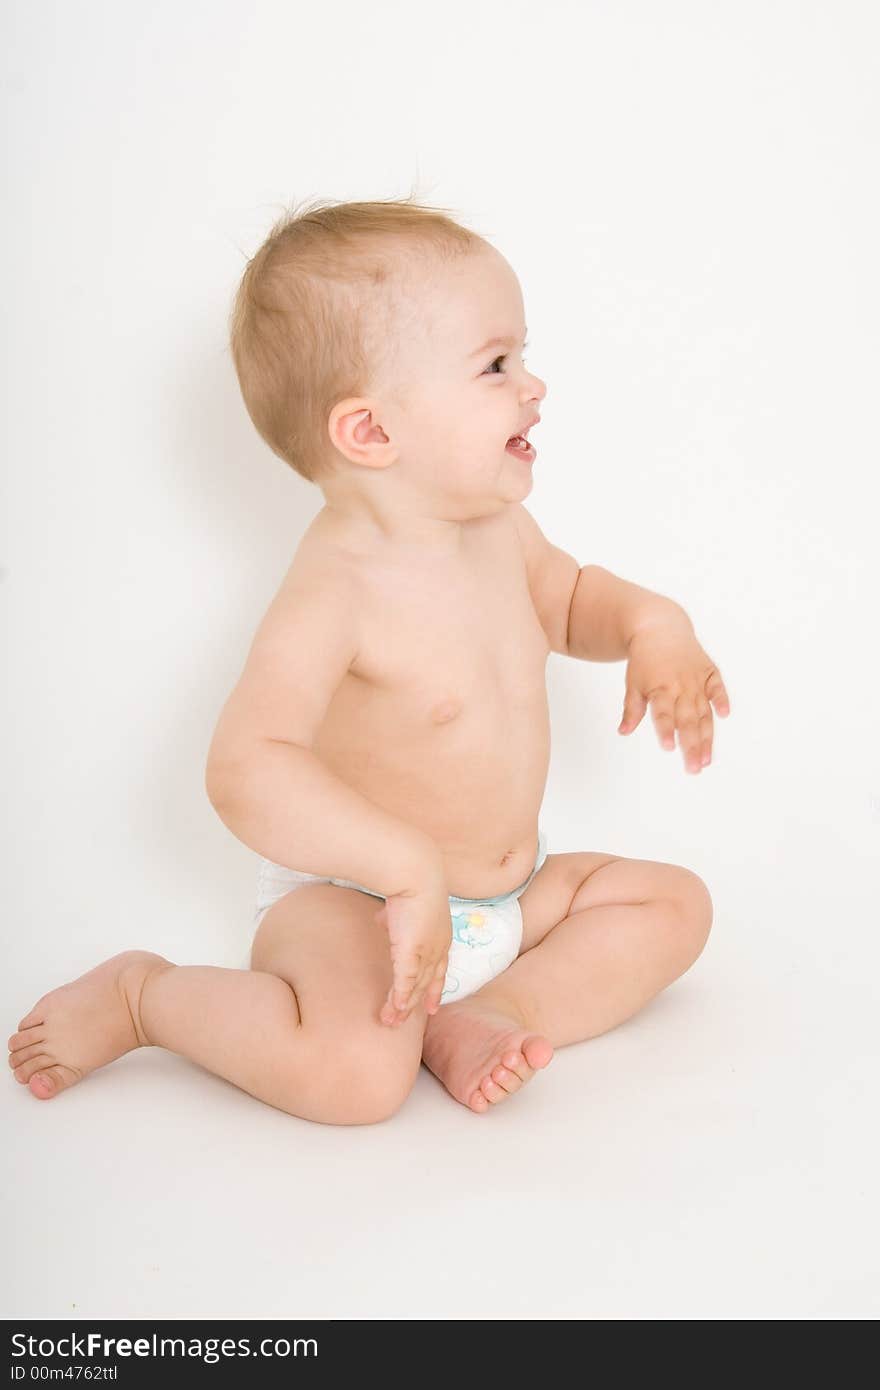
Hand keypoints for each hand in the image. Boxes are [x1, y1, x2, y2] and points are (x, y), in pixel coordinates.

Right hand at [372, 875, 451, 1026]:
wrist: (415, 874)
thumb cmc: (410, 882)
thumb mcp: (403, 904)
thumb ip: (394, 917)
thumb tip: (383, 919)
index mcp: (440, 936)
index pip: (439, 969)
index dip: (434, 988)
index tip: (432, 1006)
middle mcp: (438, 948)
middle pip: (426, 983)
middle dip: (414, 1004)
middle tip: (401, 1021)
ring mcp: (427, 952)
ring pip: (415, 988)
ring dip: (402, 1006)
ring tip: (390, 1022)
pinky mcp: (412, 953)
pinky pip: (405, 983)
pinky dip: (400, 998)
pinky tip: (393, 1010)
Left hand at [618, 618, 729, 772]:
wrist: (659, 628)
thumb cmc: (644, 661)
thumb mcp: (633, 684)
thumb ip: (631, 709)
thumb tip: (623, 731)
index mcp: (660, 688)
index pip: (664, 714)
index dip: (667, 731)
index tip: (669, 748)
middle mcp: (681, 685)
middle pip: (688, 720)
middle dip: (692, 746)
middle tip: (694, 768)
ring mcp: (697, 678)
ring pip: (704, 712)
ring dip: (707, 736)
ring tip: (707, 759)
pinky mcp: (709, 671)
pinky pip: (717, 687)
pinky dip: (721, 700)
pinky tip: (724, 715)